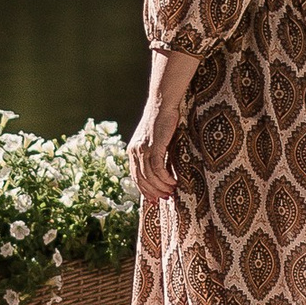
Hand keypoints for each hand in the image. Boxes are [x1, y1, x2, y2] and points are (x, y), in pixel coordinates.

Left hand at [129, 53, 194, 200]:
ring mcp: (143, 149)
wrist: (162, 104)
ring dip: (161, 187)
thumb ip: (153, 153)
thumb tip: (160, 168)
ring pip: (149, 176)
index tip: (154, 200)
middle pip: (141, 179)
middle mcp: (134, 151)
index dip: (144, 190)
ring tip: (172, 192)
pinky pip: (157, 168)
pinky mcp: (153, 146)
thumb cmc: (161, 120)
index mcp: (132, 150)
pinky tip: (173, 182)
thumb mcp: (154, 139)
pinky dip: (165, 178)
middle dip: (152, 192)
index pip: (135, 176)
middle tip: (165, 199)